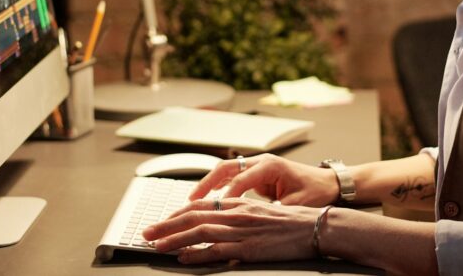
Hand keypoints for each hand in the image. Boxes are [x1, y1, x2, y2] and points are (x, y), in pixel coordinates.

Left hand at [143, 196, 321, 263]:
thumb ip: (239, 217)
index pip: (200, 206)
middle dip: (166, 225)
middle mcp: (237, 214)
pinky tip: (184, 258)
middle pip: (193, 217)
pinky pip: (217, 250)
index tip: (160, 222)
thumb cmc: (292, 221)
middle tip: (146, 234)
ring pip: (200, 232)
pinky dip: (198, 254)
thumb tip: (218, 226)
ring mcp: (242, 231)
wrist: (316, 226)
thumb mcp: (261, 213)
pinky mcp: (249, 247)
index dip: (176, 214)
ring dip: (174, 239)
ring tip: (156, 246)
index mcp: (239, 204)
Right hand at [188, 154, 337, 205]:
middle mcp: (261, 162)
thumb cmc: (316, 192)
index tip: (212, 211)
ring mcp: (258, 165)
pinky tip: (207, 198)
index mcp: (270, 166)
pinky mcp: (257, 173)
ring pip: (226, 170)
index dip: (225, 196)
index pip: (240, 179)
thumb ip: (274, 211)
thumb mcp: (296, 204)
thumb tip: (255, 223)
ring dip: (208, 184)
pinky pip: (232, 177)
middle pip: (226, 168)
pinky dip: (218, 186)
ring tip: (192, 200)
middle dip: (206, 184)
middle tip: (190, 201)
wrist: (328, 183)